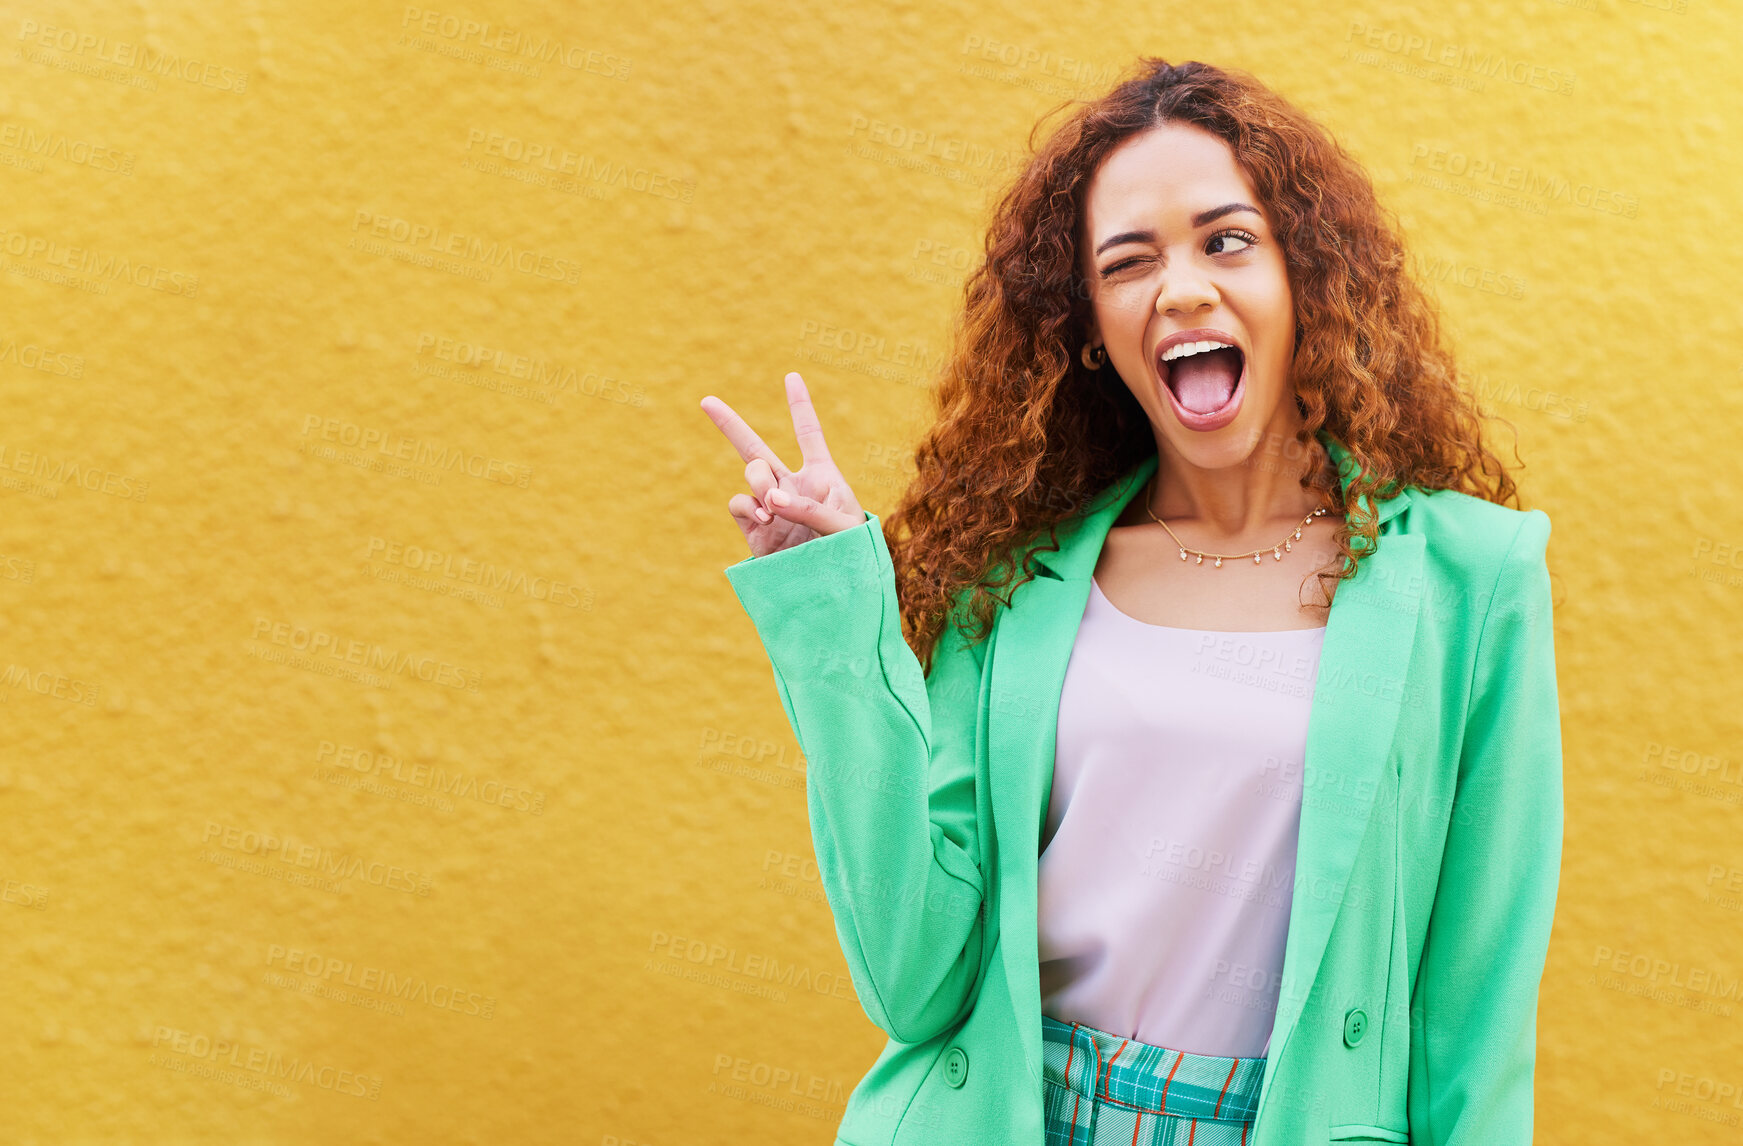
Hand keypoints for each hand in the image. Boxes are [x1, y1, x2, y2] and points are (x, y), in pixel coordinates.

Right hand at [700, 372, 867, 556]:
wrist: (838, 591)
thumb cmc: (853, 554)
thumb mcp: (843, 527)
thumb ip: (810, 508)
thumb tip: (771, 501)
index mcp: (821, 477)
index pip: (808, 434)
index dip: (800, 405)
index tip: (792, 377)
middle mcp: (791, 487)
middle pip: (755, 448)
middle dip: (729, 424)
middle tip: (706, 401)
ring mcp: (770, 508)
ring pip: (749, 473)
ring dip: (757, 480)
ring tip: (773, 507)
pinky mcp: (756, 530)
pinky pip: (739, 504)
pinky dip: (748, 505)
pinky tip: (765, 517)